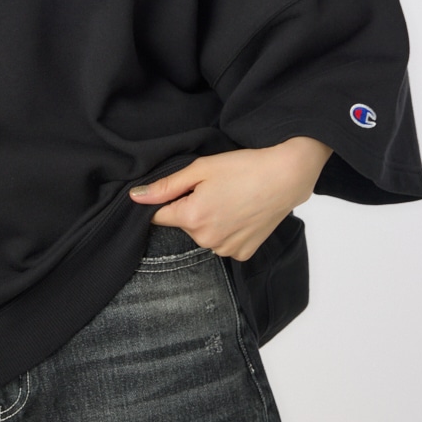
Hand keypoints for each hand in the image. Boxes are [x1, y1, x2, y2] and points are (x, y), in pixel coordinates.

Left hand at [129, 136, 332, 260]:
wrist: (286, 177)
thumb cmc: (243, 167)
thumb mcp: (200, 169)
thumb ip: (165, 186)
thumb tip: (135, 197)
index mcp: (192, 218)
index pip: (158, 216)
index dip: (167, 200)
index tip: (182, 189)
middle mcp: (206, 240)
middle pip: (184, 224)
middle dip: (191, 208)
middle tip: (215, 188)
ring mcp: (226, 250)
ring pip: (203, 234)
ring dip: (209, 221)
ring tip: (231, 199)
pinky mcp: (243, 254)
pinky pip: (223, 243)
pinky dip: (227, 230)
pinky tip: (241, 213)